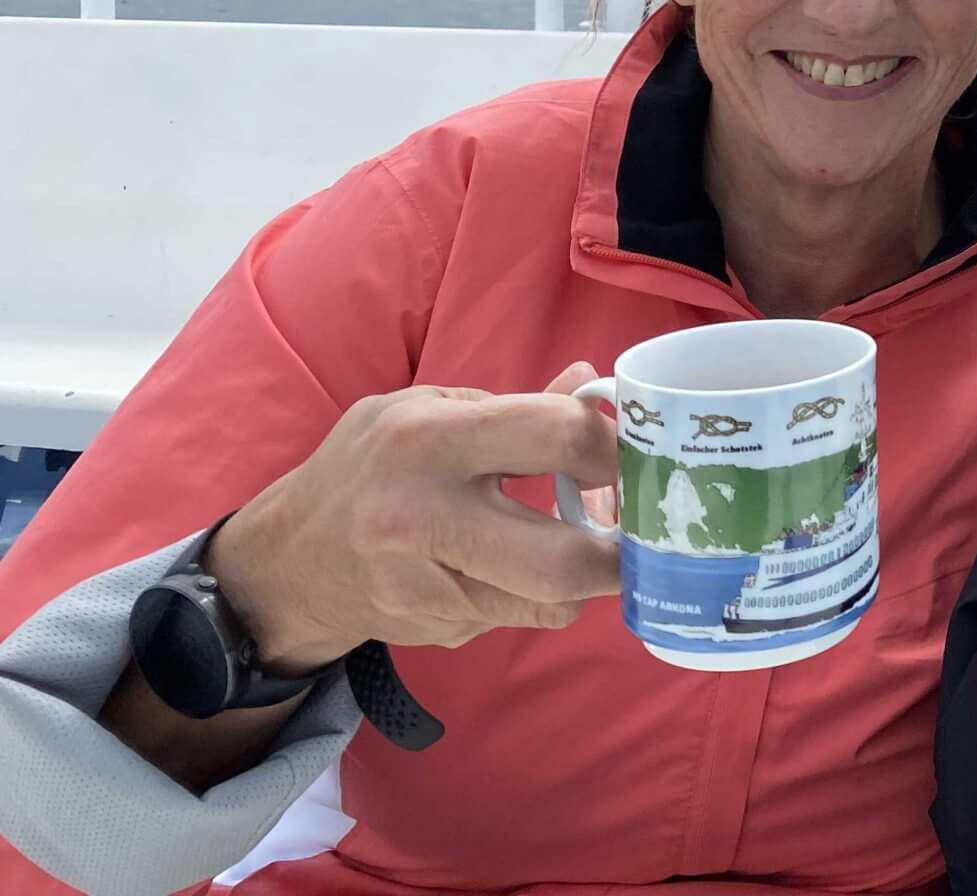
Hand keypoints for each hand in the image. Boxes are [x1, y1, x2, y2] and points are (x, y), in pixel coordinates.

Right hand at [205, 362, 622, 671]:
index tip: (629, 453)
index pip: (555, 437)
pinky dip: (540, 593)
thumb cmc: (368, 465)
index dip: (612, 448)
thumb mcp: (426, 409)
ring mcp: (426, 588)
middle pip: (561, 560)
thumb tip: (594, 386)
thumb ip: (517, 405)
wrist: (288, 561)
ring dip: (587, 576)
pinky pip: (518, 616)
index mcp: (427, 440)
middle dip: (622, 551)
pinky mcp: (436, 632)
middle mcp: (422, 518)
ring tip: (590, 539)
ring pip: (549, 603)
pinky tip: (524, 563)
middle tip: (646, 529)